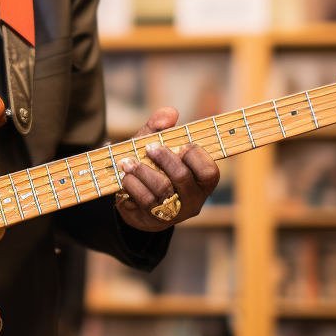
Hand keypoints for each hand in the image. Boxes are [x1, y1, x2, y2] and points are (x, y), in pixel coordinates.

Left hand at [113, 107, 220, 232]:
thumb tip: (170, 114)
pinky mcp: (155, 220)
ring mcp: (175, 213)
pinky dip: (133, 184)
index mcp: (203, 182)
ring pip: (162, 189)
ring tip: (129, 162)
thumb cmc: (152, 164)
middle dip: (163, 158)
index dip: (194, 155)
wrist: (133, 196)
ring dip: (142, 171)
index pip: (209, 171)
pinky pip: (145, 200)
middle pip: (182, 177)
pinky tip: (126, 177)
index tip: (179, 145)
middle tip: (149, 148)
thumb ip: (161, 125)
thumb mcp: (155, 141)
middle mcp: (194, 200)